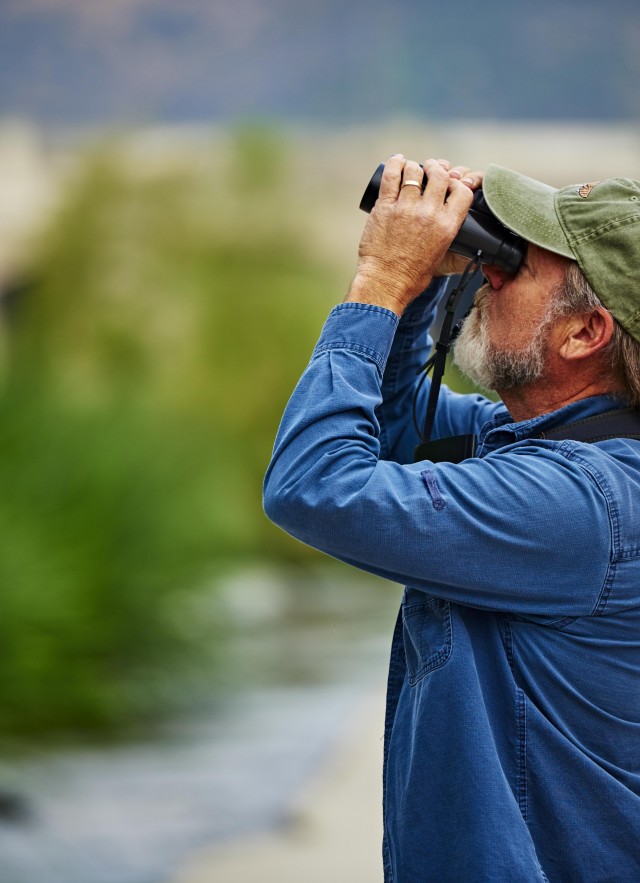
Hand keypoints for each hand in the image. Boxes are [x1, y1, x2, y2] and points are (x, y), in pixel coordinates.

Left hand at [345, 157, 479, 314]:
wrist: (386, 283)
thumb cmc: (413, 276)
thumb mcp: (444, 262)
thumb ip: (461, 253)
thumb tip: (479, 255)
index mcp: (447, 226)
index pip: (463, 190)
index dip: (459, 182)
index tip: (452, 184)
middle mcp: (429, 214)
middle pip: (440, 174)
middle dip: (437, 168)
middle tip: (432, 171)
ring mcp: (406, 208)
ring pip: (415, 171)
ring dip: (416, 167)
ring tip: (412, 170)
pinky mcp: (385, 207)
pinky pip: (391, 175)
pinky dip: (395, 163)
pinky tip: (398, 161)